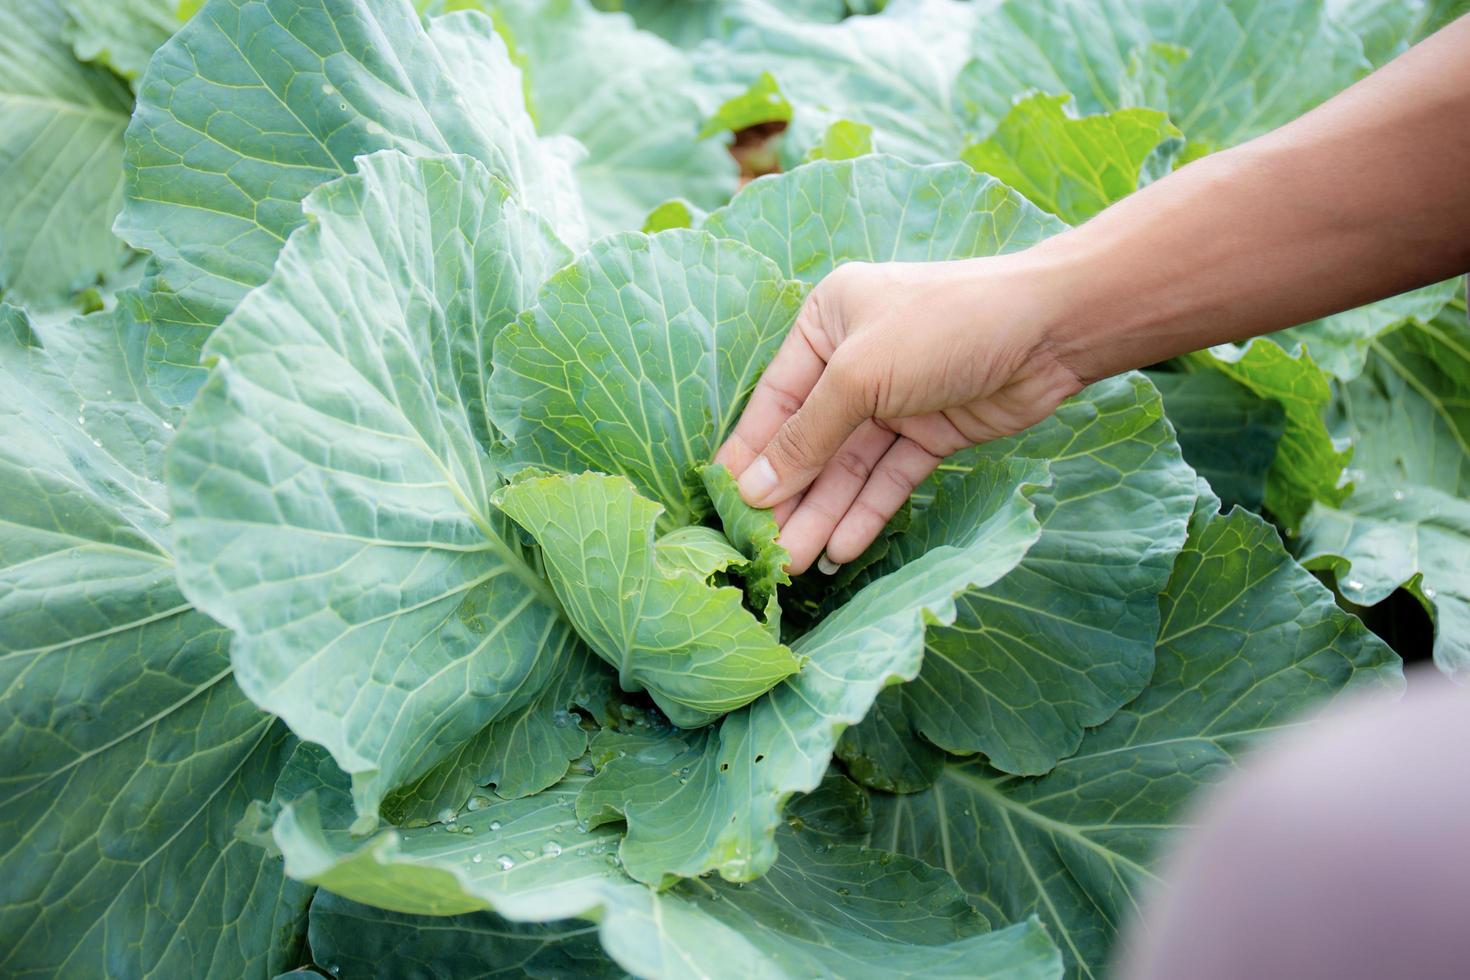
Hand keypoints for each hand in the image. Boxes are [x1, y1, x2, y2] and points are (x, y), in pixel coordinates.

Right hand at [715, 255, 1084, 574]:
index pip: (775, 400)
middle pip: (811, 440)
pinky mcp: (930, 432)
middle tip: (764, 552)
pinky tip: (842, 547)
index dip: (750, 455)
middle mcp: (854, 360)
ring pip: (848, 467)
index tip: (724, 506)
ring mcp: (894, 399)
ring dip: (823, 514)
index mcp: (826, 323)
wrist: (1050, 329)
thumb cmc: (943, 326)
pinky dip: (867, 512)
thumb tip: (752, 490)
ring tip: (797, 564)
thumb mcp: (859, 376)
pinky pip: (888, 478)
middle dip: (789, 496)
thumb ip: (805, 438)